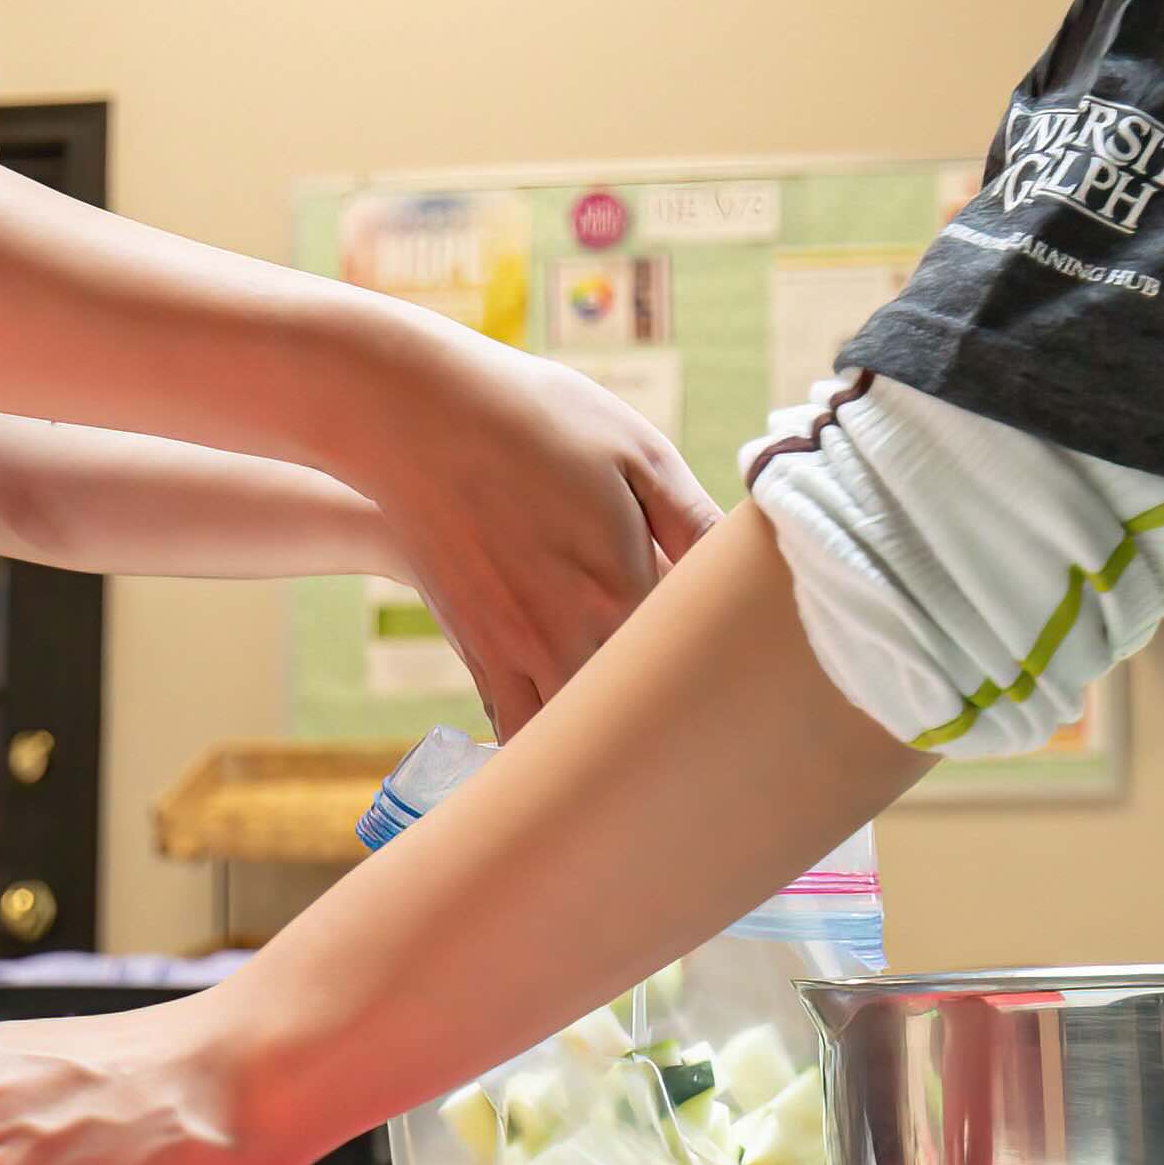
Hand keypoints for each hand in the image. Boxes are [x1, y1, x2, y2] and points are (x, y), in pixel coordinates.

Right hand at [353, 321, 715, 730]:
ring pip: (574, 741)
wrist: (418, 419)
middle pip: (636, 718)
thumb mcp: (638, 452)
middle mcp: (571, 638)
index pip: (691, 667)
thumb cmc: (536, 423)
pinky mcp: (478, 655)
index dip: (720, 672)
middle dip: (670, 724)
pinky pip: (517, 729)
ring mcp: (516, 655)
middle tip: (704, 725)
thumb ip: (698, 523)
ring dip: (606, 745)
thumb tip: (745, 570)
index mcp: (624, 591)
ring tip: (641, 741)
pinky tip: (574, 731)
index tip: (742, 675)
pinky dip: (548, 741)